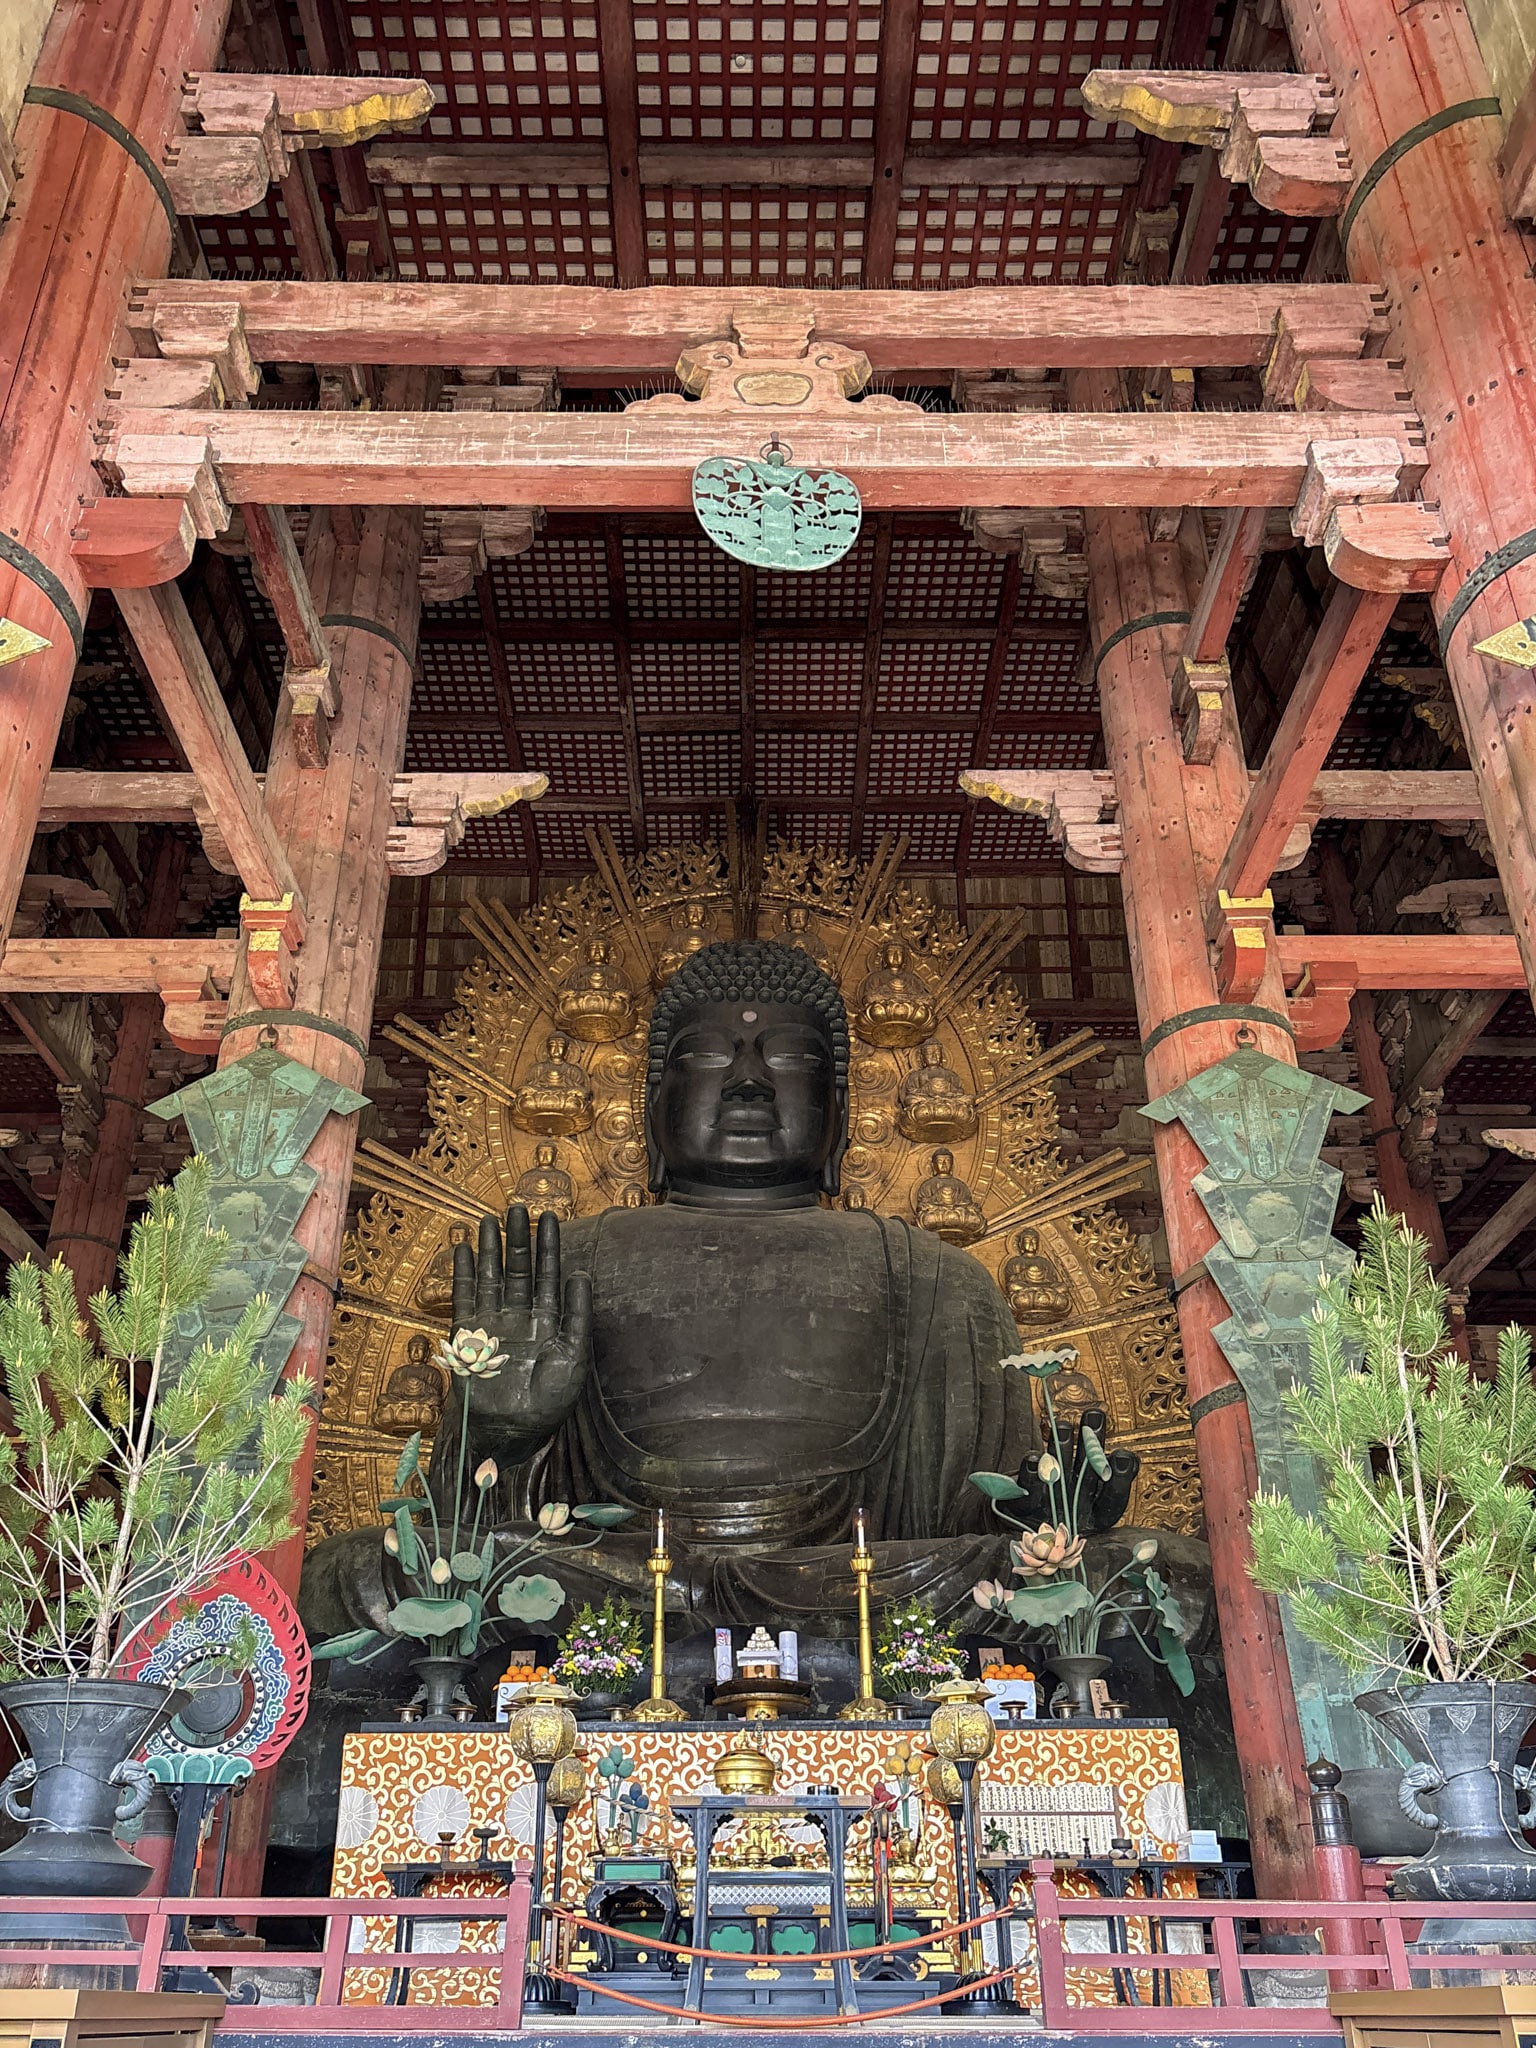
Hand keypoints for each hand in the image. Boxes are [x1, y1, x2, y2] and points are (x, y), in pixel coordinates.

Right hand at [448, 1207, 592, 1458]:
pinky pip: (465, 1297)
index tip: (550, 1217)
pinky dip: (464, 1274)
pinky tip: (464, 1249)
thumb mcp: (573, 1357)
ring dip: (491, 1249)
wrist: (509, 1433)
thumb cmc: (547, 1403)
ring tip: (490, 1219)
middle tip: (518, 1206)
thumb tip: (580, 1274)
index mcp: (548, 1323)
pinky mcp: (468, 1335)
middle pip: (518, 1270)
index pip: (549, 1276)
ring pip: (492, 1277)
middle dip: (519, 1239)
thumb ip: (577, 1315)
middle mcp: (520, 1319)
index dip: (549, 1247)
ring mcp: (493, 1325)